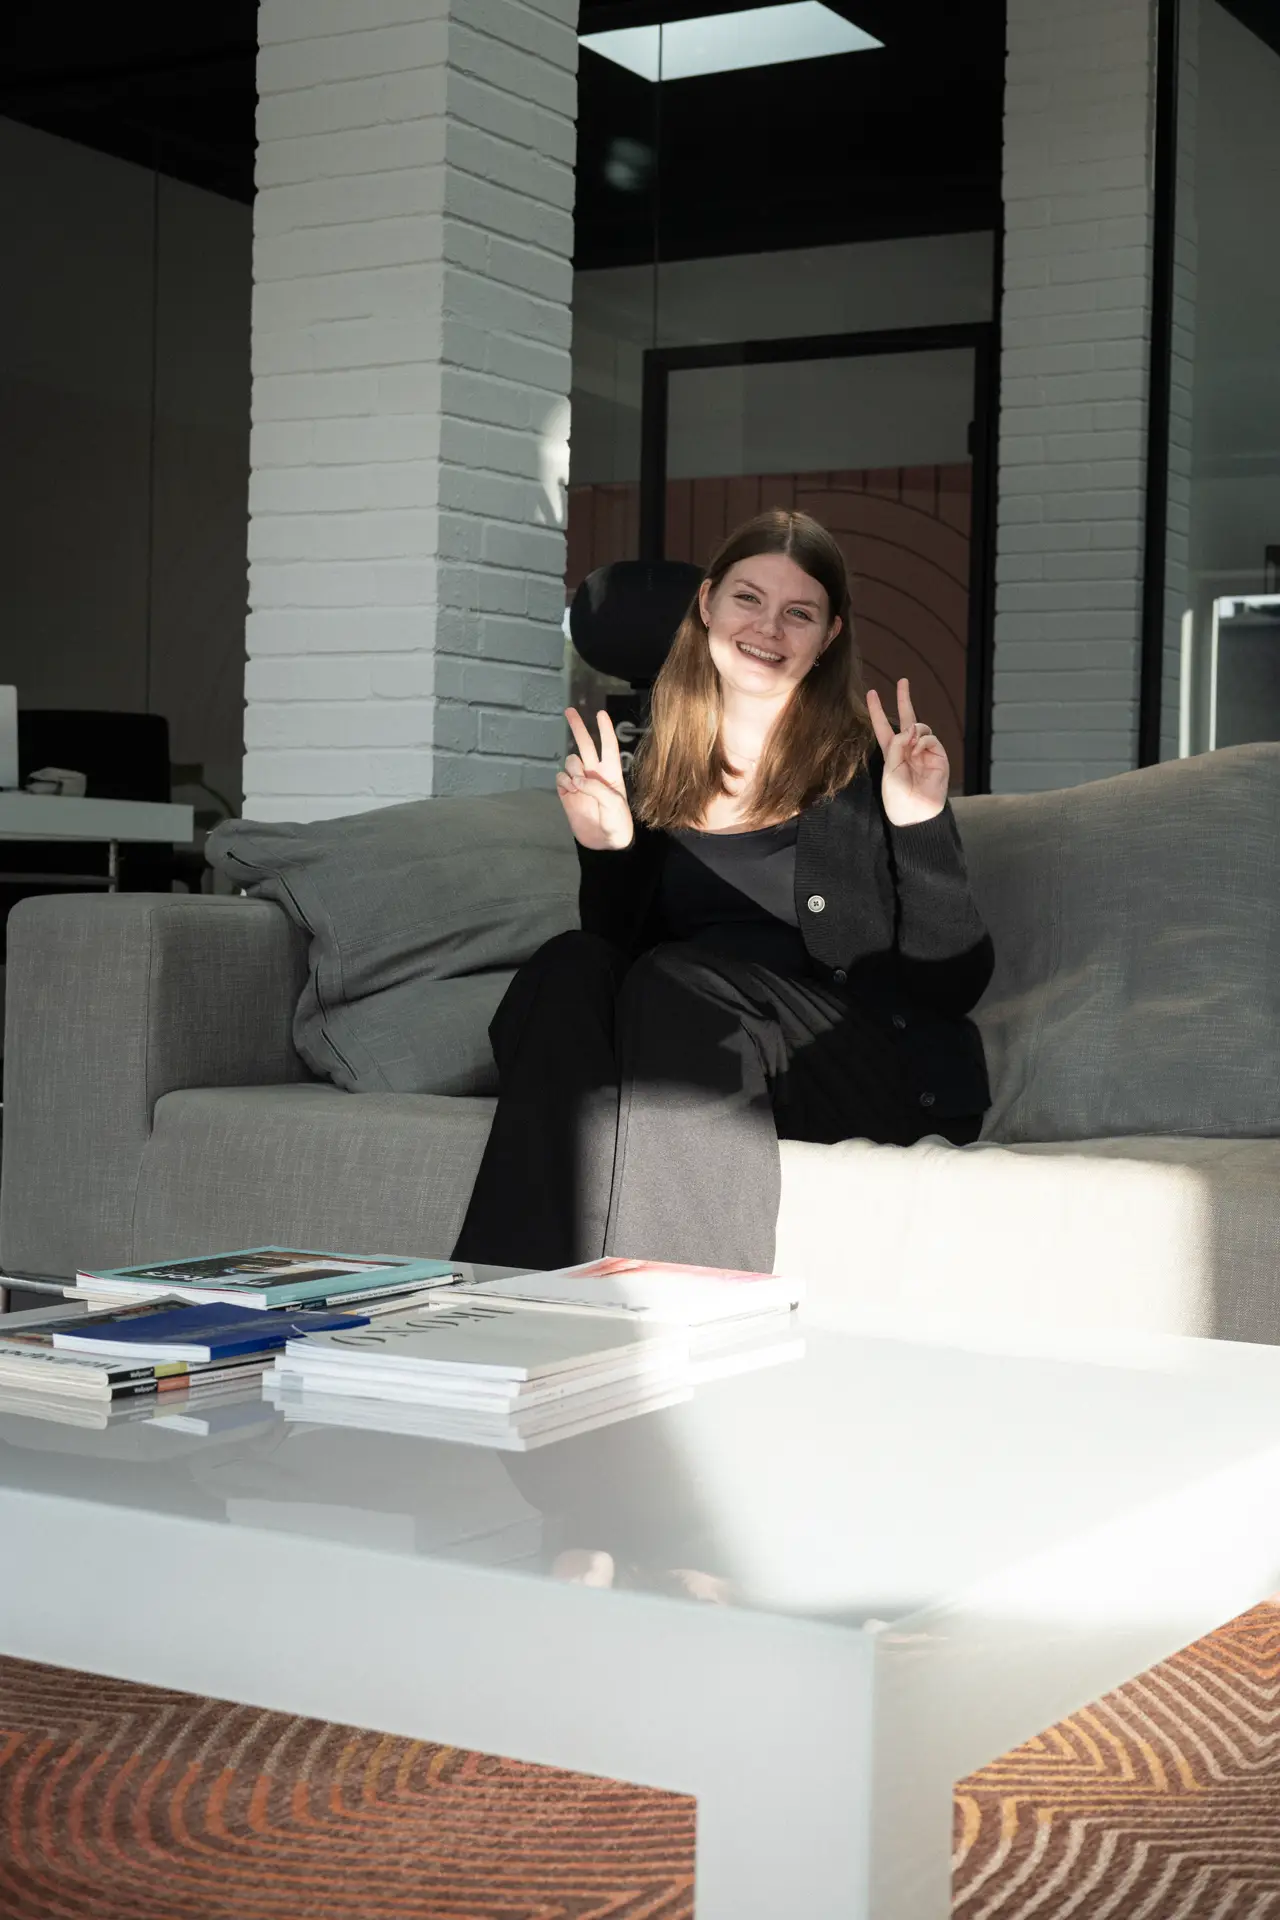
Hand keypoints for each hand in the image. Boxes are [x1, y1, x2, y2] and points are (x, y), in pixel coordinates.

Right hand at [556, 708, 634, 850]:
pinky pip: (560, 778)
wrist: (605, 843)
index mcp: (610, 772)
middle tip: (569, 710)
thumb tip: (575, 780)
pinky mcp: (567, 794)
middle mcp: (594, 773)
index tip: (600, 713)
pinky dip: (563, 781)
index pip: (608, 745)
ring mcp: (579, 783)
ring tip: (578, 785)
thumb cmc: (617, 822)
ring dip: (573, 768)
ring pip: (570, 761)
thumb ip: (595, 787)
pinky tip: (570, 791)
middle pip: (585, 744)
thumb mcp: (614, 803)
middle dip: (578, 727)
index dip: (604, 729)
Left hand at [866, 678, 948, 826]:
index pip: (883, 726)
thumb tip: (911, 726)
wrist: (916, 811)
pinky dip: (923, 740)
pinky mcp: (938, 755)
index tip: (872, 693)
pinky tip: (919, 751)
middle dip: (904, 699)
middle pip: (906, 718)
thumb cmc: (898, 795)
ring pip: (920, 727)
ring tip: (910, 744)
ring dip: (913, 731)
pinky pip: (930, 738)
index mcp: (891, 752)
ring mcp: (924, 751)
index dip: (877, 710)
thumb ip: (896, 745)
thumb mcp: (890, 768)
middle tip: (903, 680)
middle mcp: (908, 748)